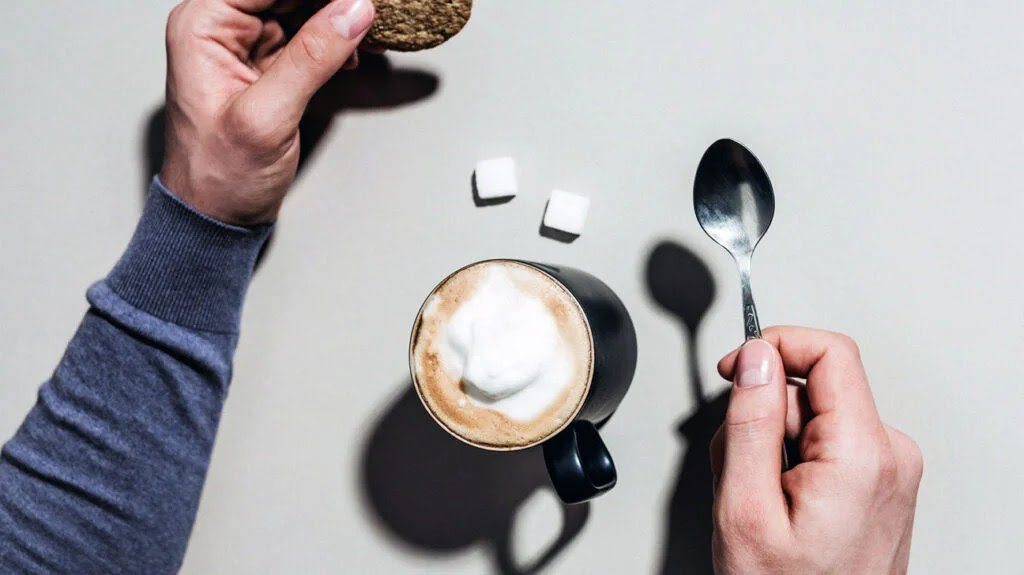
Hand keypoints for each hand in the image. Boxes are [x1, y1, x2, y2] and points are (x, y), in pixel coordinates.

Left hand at [160, 0, 374, 224]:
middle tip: (376, 11)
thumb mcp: (267, 116)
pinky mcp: (267, 66)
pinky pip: (308, 37)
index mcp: (203, 24)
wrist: (215, 218)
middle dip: (335, 2)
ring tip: (376, 30)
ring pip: (303, 9)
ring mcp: (243, 45)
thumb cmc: (219, 175)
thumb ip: (311, 58)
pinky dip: (336, 41)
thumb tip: (354, 9)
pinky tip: (359, 51)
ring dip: (340, 18)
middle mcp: (220, 26)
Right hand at [710, 328, 922, 573]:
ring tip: (761, 495)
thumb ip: (751, 422)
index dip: (775, 345)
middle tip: (743, 467)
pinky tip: (780, 501)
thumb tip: (756, 359)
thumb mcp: (745, 506)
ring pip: (815, 416)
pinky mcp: (880, 480)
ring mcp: (890, 469)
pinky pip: (828, 442)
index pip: (830, 353)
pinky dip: (794, 461)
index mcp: (863, 454)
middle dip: (765, 415)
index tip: (737, 365)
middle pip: (815, 387)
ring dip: (775, 443)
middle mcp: (890, 455)